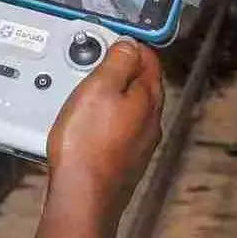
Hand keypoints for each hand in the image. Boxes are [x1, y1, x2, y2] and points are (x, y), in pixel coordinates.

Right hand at [45, 40, 163, 225]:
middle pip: (144, 84)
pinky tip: (93, 123)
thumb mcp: (99, 88)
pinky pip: (123, 129)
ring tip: (92, 88)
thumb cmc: (88, 143)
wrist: (84, 197)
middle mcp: (152, 121)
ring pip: (134, 108)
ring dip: (117, 94)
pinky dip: (110, 118)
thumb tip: (130, 44)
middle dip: (125, 69)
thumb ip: (118, 62)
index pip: (150, 60)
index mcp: (149, 98)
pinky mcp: (127, 161)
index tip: (113, 40)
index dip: (132, 45)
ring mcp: (141, 144)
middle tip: (100, 60)